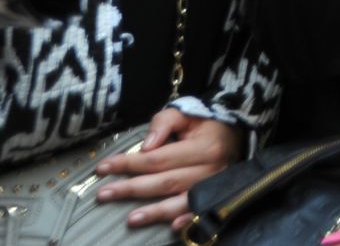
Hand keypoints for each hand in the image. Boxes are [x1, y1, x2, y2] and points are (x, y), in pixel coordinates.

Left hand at [93, 110, 243, 230]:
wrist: (236, 133)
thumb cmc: (205, 123)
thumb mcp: (186, 112)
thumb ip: (165, 122)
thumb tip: (146, 145)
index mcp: (203, 146)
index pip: (158, 158)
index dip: (129, 163)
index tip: (103, 168)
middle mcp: (210, 168)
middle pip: (166, 181)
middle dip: (132, 189)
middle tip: (104, 194)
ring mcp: (214, 185)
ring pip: (181, 201)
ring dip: (155, 212)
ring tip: (130, 219)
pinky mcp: (217, 196)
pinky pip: (200, 212)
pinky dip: (187, 221)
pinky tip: (172, 228)